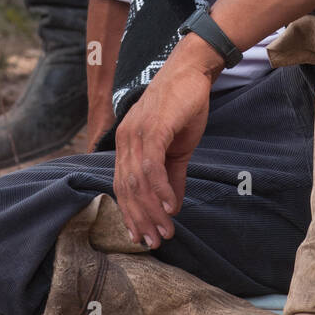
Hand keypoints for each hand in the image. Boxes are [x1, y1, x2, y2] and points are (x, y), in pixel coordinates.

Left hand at [112, 55, 214, 248]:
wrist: (192, 72)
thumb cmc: (183, 107)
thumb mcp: (177, 149)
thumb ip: (173, 178)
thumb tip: (173, 207)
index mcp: (126, 145)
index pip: (122, 187)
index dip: (130, 214)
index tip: (141, 237)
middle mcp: (125, 141)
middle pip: (126, 189)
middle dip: (140, 219)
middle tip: (154, 242)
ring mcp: (136, 134)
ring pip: (138, 182)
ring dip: (152, 210)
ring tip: (166, 231)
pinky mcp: (153, 128)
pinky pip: (152, 165)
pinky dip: (160, 189)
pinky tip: (171, 206)